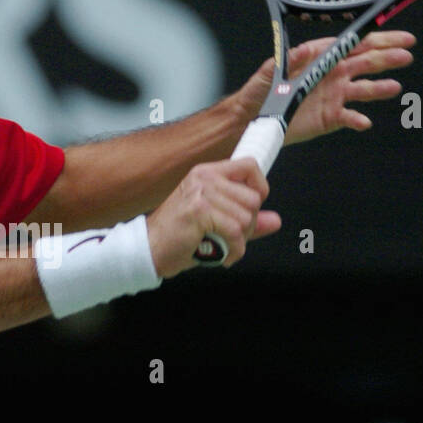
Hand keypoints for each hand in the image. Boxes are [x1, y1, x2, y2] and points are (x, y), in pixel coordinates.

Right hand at [146, 158, 280, 275]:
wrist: (148, 250)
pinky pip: (235, 231)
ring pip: (246, 217)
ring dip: (239, 240)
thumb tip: (275, 220)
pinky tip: (221, 256)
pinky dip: (234, 250)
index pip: (249, 166)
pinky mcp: (199, 211)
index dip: (260, 187)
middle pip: (253, 198)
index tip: (252, 208)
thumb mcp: (215, 223)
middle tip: (228, 237)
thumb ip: (246, 220)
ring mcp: (201, 193)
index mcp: (207, 173)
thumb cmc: (177, 237)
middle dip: (248, 225)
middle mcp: (204, 178)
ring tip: (220, 246)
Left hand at [232, 30, 415, 146]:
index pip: (354, 45)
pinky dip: (357, 119)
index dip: (377, 40)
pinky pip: (348, 117)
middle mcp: (333, 75)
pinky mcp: (330, 118)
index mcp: (323, 58)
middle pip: (366, 63)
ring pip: (363, 90)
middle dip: (387, 58)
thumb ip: (291, 59)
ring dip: (379, 88)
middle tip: (407, 55)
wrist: (252, 117)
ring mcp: (334, 96)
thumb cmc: (261, 89)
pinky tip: (365, 121)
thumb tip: (306, 49)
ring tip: (394, 87)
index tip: (399, 37)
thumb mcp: (272, 69)